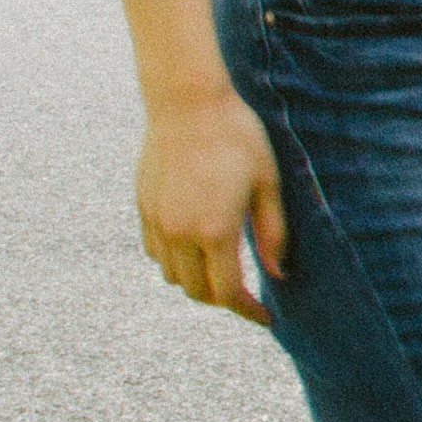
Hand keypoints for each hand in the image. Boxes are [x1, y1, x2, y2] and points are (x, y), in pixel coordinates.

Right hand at [138, 83, 288, 323]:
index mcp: (215, 230)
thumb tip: (279, 274)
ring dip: (196, 281)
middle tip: (249, 295)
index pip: (227, 292)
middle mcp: (179, 233)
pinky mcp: (143, 208)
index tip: (266, 317)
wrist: (187, 104)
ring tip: (224, 270)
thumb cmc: (238, 138)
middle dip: (223, 299)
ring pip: (172, 275)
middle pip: (196, 291)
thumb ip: (273, 233)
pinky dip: (175, 261)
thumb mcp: (268, 183)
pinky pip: (156, 252)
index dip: (248, 311)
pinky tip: (197, 247)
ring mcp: (157, 221)